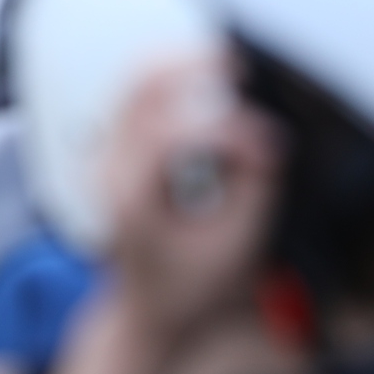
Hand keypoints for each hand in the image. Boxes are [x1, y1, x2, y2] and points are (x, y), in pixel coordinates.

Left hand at [39, 54, 295, 373]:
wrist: (147, 309)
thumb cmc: (191, 284)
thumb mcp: (236, 245)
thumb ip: (254, 188)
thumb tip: (267, 138)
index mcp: (133, 200)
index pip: (170, 139)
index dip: (225, 131)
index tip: (267, 145)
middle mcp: (110, 173)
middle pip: (137, 95)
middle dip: (188, 69)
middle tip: (236, 64)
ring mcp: (106, 162)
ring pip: (131, 90)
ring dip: (175, 68)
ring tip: (222, 65)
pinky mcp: (114, 157)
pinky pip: (134, 103)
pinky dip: (166, 84)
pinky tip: (202, 82)